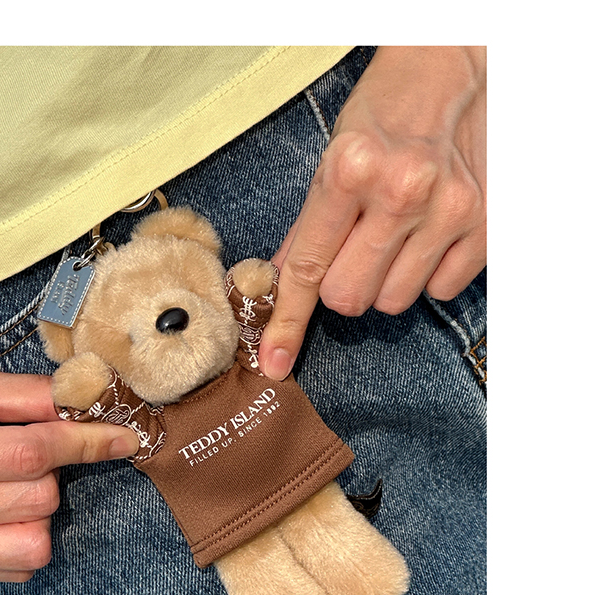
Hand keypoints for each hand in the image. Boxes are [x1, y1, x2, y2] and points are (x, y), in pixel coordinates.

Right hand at [0, 363, 132, 577]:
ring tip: (6, 481)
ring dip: (38, 507)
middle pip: (38, 496)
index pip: (30, 450)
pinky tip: (1, 512)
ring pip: (34, 540)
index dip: (83, 439)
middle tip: (25, 445)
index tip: (121, 436)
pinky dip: (26, 538)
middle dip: (49, 468)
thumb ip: (14, 395)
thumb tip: (76, 397)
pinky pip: (20, 567)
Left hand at [260, 45, 485, 373]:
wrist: (454, 68)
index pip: (310, 267)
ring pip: (395, 302)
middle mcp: (401, 191)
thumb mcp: (337, 150)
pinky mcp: (483, 226)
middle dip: (346, 282)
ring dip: (389, 278)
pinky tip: (432, 232)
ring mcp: (447, 210)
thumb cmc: (390, 107)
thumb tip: (278, 284)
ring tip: (400, 231)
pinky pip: (441, 291)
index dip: (287, 320)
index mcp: (352, 167)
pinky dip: (430, 273)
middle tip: (358, 244)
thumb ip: (310, 223)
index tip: (274, 362)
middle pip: (350, 298)